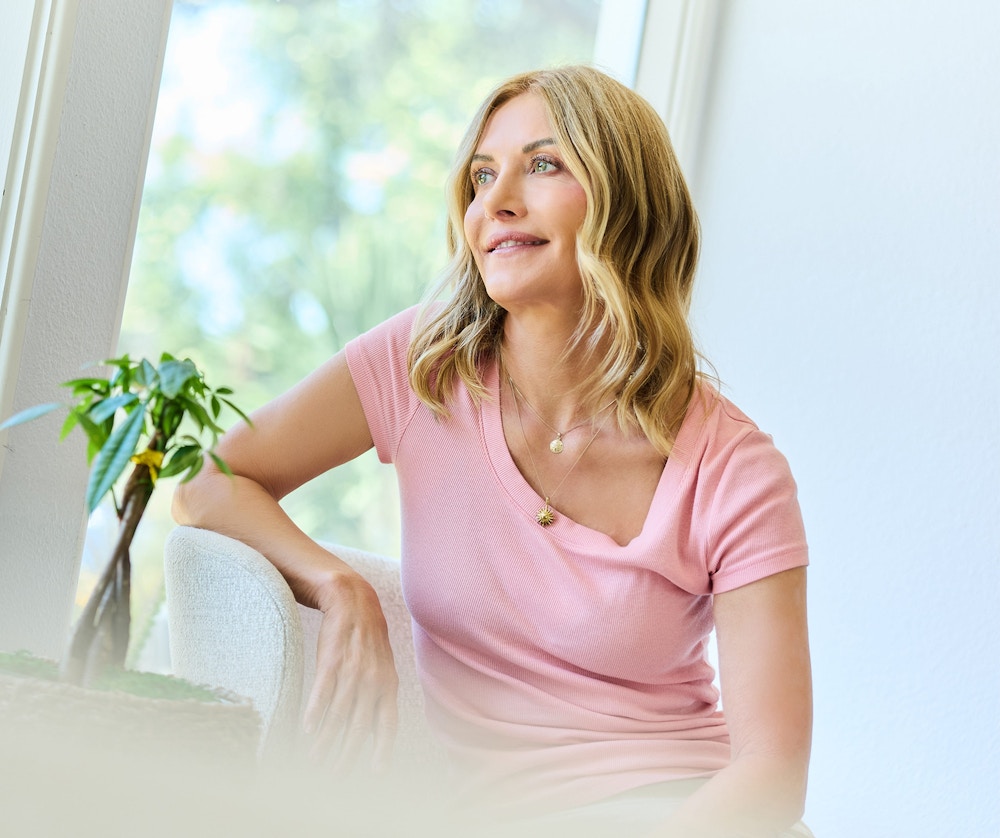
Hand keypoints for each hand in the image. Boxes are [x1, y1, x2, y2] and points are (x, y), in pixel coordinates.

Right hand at [303, 572, 398, 772]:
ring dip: (326, 741)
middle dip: (347, 754)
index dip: (382, 748)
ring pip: (338, 714)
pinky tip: (307, 729)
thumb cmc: (367, 639)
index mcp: (388, 683)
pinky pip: (322, 691)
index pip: (388, 723)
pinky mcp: (331, 660)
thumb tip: (376, 729)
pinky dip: (315, 711)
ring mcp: (352, 670)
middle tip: (336, 776)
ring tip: (315, 761)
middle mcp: (373, 680)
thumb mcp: (382, 666)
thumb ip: (379, 696)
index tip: (375, 772)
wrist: (353, 600)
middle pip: (359, 726)